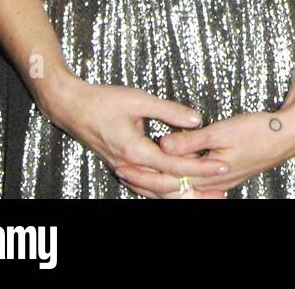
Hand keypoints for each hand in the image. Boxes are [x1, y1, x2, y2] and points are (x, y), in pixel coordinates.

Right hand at [44, 76, 228, 198]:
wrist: (72, 107)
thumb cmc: (102, 100)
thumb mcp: (140, 99)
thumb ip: (169, 110)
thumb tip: (196, 119)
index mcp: (135, 151)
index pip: (176, 167)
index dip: (201, 167)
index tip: (222, 165)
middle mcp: (129, 166)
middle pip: (168, 188)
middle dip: (196, 188)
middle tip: (221, 190)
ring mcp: (124, 169)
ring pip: (155, 192)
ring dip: (181, 194)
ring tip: (204, 194)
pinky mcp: (121, 166)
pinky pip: (145, 187)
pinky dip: (163, 191)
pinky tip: (175, 189)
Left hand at [115, 106, 294, 196]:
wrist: (288, 135)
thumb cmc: (258, 130)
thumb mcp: (222, 131)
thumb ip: (191, 140)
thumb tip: (164, 145)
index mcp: (208, 173)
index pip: (168, 179)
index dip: (144, 172)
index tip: (123, 164)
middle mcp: (212, 183)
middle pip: (172, 188)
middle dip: (146, 181)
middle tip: (122, 172)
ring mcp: (219, 181)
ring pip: (182, 188)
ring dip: (159, 182)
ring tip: (139, 174)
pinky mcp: (225, 175)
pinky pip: (194, 184)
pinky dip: (177, 181)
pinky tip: (173, 176)